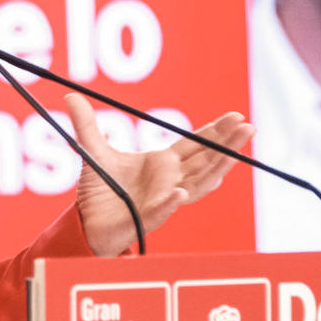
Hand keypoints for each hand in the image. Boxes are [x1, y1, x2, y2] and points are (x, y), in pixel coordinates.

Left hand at [68, 91, 252, 256]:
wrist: (87, 223)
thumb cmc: (100, 191)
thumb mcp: (94, 151)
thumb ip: (87, 125)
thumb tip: (72, 96)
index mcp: (162, 165)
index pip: (196, 146)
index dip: (216, 133)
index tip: (235, 117)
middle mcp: (170, 181)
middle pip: (206, 161)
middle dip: (227, 145)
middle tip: (247, 127)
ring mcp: (162, 200)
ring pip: (196, 184)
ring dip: (216, 170)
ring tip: (234, 155)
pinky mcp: (146, 217)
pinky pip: (162, 210)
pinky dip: (171, 201)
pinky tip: (180, 193)